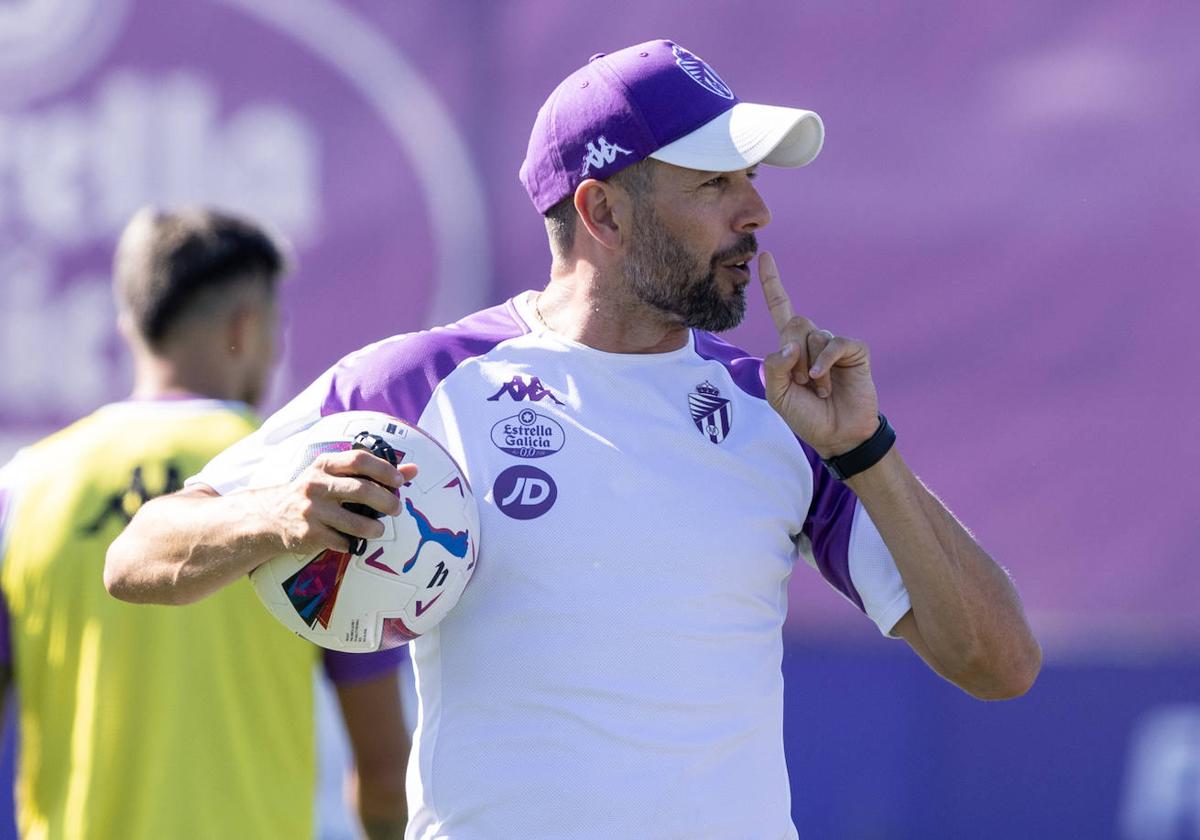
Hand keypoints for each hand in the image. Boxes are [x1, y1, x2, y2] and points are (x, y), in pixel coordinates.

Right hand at [256, 449, 417, 555]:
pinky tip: (354, 540)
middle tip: (397, 509)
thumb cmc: (315, 492)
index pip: (359, 459)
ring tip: (378, 529)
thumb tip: (413, 471)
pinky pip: (342, 542)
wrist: (272, 516)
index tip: (399, 482)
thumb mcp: (336, 475)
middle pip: (362, 490)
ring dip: (374, 528)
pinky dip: (353, 543)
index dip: (384, 470)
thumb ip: (374, 472)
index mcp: (325, 465)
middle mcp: (316, 484)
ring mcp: (311, 510)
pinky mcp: (308, 534)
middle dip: (386, 502)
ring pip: (355, 522)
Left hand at [758, 251, 879, 456]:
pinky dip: (826, 361)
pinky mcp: (855, 351)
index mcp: (791, 349)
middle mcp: (812, 341)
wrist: (837, 435)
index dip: (773, 283)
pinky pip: (835, 343)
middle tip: (801, 383)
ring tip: (820, 389)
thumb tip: (790, 345)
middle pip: (795, 321)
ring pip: (814, 335)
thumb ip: (775, 368)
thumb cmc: (806, 416)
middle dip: (793, 354)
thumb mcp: (778, 395)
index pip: (780, 309)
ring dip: (811, 368)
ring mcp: (834, 345)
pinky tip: (825, 381)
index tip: (765, 256)